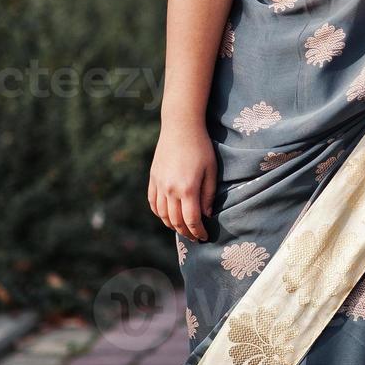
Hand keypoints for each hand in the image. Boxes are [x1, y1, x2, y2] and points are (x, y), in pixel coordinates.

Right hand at [148, 120, 217, 242]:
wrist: (180, 127)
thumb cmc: (201, 147)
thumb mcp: (211, 170)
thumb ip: (208, 194)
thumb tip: (206, 215)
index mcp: (187, 189)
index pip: (191, 220)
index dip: (198, 232)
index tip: (204, 237)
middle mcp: (170, 190)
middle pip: (175, 221)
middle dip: (186, 232)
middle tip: (195, 237)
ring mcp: (159, 184)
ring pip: (162, 215)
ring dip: (172, 225)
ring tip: (182, 228)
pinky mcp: (153, 178)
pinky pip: (153, 203)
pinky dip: (159, 213)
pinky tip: (167, 216)